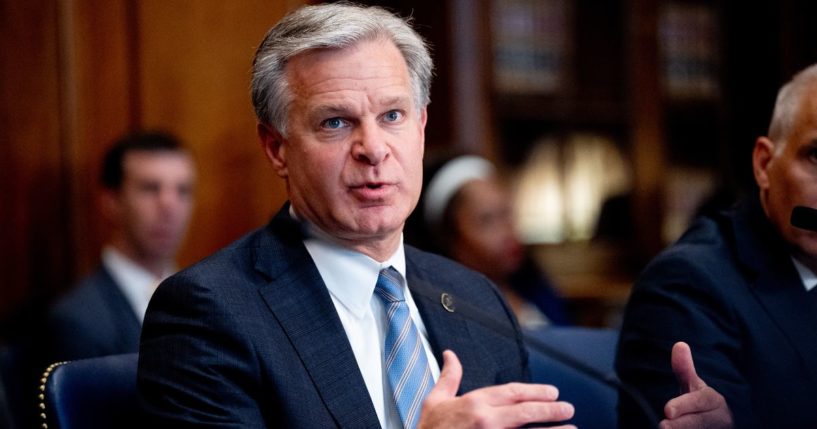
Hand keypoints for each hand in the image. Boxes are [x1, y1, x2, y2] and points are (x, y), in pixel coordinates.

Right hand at [417, 350, 574, 428]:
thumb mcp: (435, 401)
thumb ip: (449, 378)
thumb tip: (450, 355)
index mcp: (474, 403)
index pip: (512, 392)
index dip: (535, 391)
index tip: (552, 392)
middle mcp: (487, 420)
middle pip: (526, 411)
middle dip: (550, 409)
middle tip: (568, 408)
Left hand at [659, 342, 732, 428]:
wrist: (719, 425)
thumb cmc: (701, 404)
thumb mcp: (693, 386)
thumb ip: (684, 369)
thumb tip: (679, 344)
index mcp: (714, 401)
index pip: (701, 402)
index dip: (685, 405)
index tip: (667, 410)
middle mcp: (718, 420)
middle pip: (699, 423)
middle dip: (680, 426)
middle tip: (662, 426)